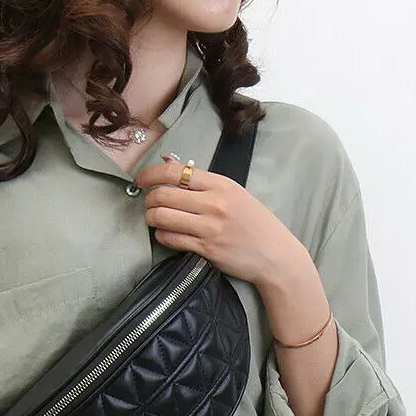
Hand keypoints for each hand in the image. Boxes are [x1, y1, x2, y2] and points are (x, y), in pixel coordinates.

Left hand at [134, 155, 310, 287]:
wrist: (275, 254)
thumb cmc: (254, 222)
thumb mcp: (233, 193)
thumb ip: (200, 180)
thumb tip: (168, 161)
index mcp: (220, 184)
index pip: (176, 172)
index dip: (150, 174)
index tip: (141, 180)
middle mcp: (214, 203)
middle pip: (164, 195)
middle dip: (148, 199)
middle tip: (148, 203)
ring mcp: (209, 227)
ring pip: (162, 218)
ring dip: (151, 218)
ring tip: (154, 219)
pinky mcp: (206, 249)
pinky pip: (171, 239)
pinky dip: (162, 235)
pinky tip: (165, 233)